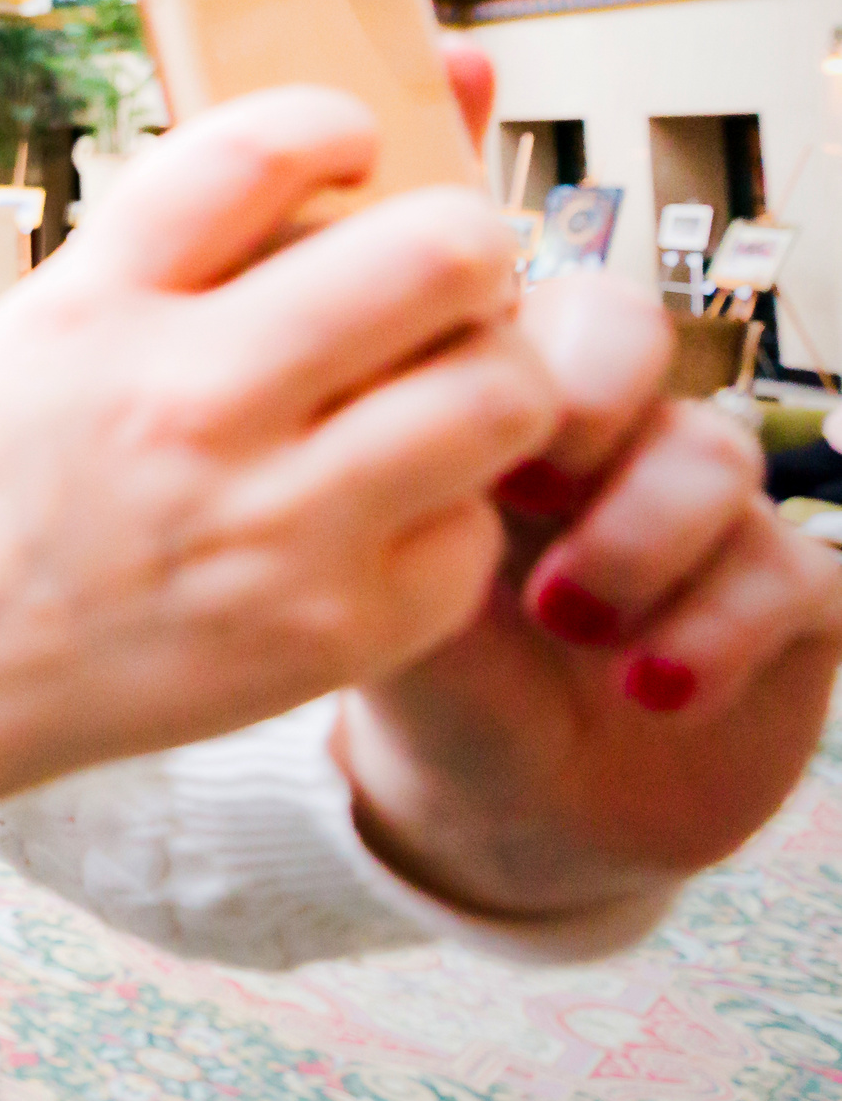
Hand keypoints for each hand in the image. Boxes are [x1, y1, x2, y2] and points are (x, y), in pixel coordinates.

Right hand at [0, 85, 559, 857]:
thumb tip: (373, 115)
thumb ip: (188, 228)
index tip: (352, 142)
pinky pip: (474, 531)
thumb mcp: (48, 318)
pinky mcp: (327, 632)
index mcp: (99, 306)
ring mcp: (267, 526)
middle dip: (467, 242)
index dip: (340, 120)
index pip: (265, 148)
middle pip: (436, 257)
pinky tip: (381, 507)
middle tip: (446, 269)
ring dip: (493, 371)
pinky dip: (445, 509)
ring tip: (440, 383)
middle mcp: (185, 405)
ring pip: (502, 396)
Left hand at [334, 53, 841, 916]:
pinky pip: (794, 566)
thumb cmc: (418, 676)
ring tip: (564, 616)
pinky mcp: (779, 597)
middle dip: (583, 386)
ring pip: (712, 444)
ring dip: (641, 530)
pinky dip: (720, 626)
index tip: (419, 382)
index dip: (482, 315)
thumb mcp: (348, 576)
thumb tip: (307, 373)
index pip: (503, 285)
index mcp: (476, 398)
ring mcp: (691, 506)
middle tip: (532, 472)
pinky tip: (649, 685)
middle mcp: (594, 431)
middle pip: (624, 322)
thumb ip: (338, 474)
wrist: (494, 815)